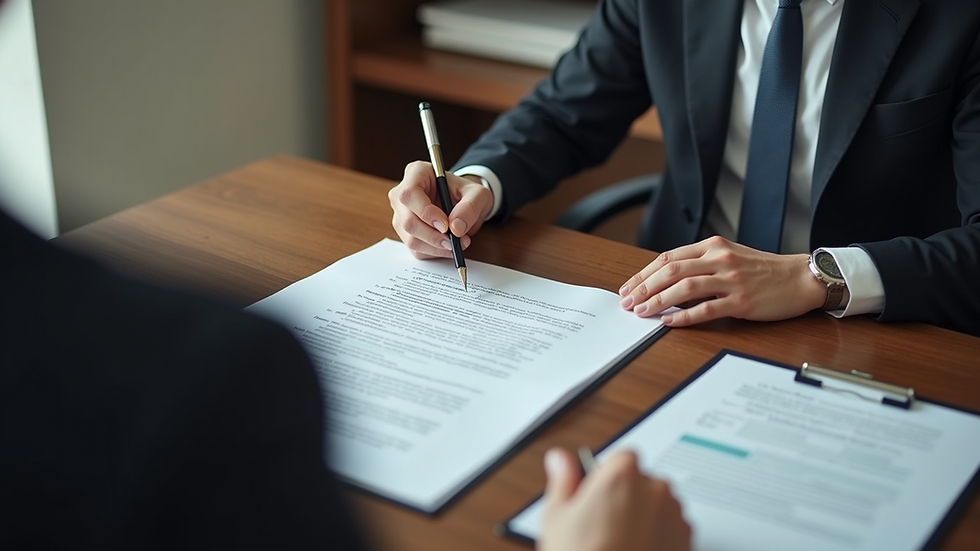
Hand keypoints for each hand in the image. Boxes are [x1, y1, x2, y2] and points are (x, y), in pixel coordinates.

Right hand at [388, 161, 492, 258]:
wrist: (464, 203)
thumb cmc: (466, 193)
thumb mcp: (478, 194)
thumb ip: (470, 207)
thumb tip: (456, 228)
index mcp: (416, 173)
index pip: (409, 194)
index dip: (426, 213)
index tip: (446, 226)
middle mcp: (402, 194)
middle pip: (408, 221)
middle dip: (433, 236)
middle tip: (455, 241)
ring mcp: (401, 215)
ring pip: (410, 239)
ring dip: (436, 247)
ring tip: (457, 243)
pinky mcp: (405, 233)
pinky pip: (416, 249)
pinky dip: (434, 252)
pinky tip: (448, 246)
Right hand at [539, 448, 690, 550]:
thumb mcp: (557, 518)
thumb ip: (563, 480)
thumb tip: (559, 460)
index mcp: (622, 475)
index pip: (621, 457)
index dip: (607, 476)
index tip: (597, 493)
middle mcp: (654, 489)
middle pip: (642, 481)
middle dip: (627, 496)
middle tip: (604, 523)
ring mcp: (674, 516)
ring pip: (658, 505)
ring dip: (645, 516)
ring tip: (620, 542)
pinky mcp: (687, 540)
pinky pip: (672, 528)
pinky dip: (660, 536)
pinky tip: (636, 550)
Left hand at [618, 236, 826, 326]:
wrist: (800, 278)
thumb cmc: (763, 270)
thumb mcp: (730, 256)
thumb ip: (701, 264)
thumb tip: (666, 282)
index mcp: (713, 245)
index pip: (668, 258)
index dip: (643, 274)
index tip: (628, 288)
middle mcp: (720, 259)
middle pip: (671, 271)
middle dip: (643, 288)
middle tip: (627, 302)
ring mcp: (731, 280)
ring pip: (684, 288)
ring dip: (658, 301)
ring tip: (641, 312)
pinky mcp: (741, 301)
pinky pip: (706, 309)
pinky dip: (683, 317)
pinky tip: (668, 322)